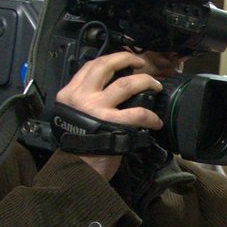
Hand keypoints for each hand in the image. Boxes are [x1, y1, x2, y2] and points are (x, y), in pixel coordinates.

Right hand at [53, 50, 166, 180]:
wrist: (78, 168)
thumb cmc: (79, 143)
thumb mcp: (73, 114)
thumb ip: (85, 99)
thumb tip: (109, 87)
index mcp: (70, 93)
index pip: (90, 66)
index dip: (111, 58)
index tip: (124, 59)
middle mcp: (82, 97)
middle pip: (106, 66)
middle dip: (127, 58)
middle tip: (141, 63)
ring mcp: (97, 109)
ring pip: (126, 84)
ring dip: (146, 82)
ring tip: (156, 87)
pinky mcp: (113, 124)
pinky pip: (138, 113)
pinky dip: (151, 116)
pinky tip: (156, 121)